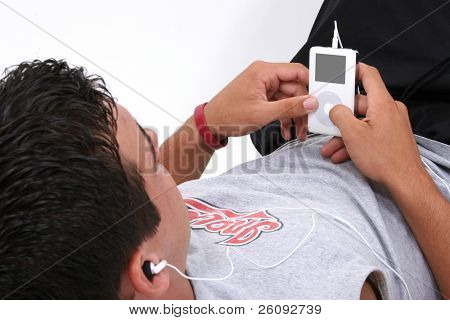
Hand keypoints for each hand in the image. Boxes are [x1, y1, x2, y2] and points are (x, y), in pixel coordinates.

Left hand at [204, 61, 317, 138]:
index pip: (297, 71)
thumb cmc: (227, 115)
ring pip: (288, 99)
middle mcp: (264, 76)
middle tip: (307, 124)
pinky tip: (285, 130)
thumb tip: (310, 102)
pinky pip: (279, 104)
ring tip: (297, 132)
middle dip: (302, 108)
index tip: (321, 98)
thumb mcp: (262, 113)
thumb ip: (289, 107)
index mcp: (264, 72)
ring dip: (294, 116)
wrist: (210, 124)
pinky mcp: (261, 97)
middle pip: (295, 88)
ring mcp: (262, 87)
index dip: (311, 85)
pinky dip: (284, 116)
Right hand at [322, 63, 423, 185]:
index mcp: (382, 103)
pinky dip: (354, 141)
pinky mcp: (389, 136)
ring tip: (330, 147)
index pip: (369, 75)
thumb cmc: (385, 158)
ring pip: (361, 122)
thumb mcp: (353, 134)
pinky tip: (341, 154)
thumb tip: (334, 109)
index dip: (353, 69)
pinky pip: (368, 133)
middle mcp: (388, 110)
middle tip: (326, 121)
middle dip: (339, 117)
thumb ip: (339, 116)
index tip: (341, 71)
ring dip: (344, 134)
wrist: (404, 181)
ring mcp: (390, 123)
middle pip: (359, 104)